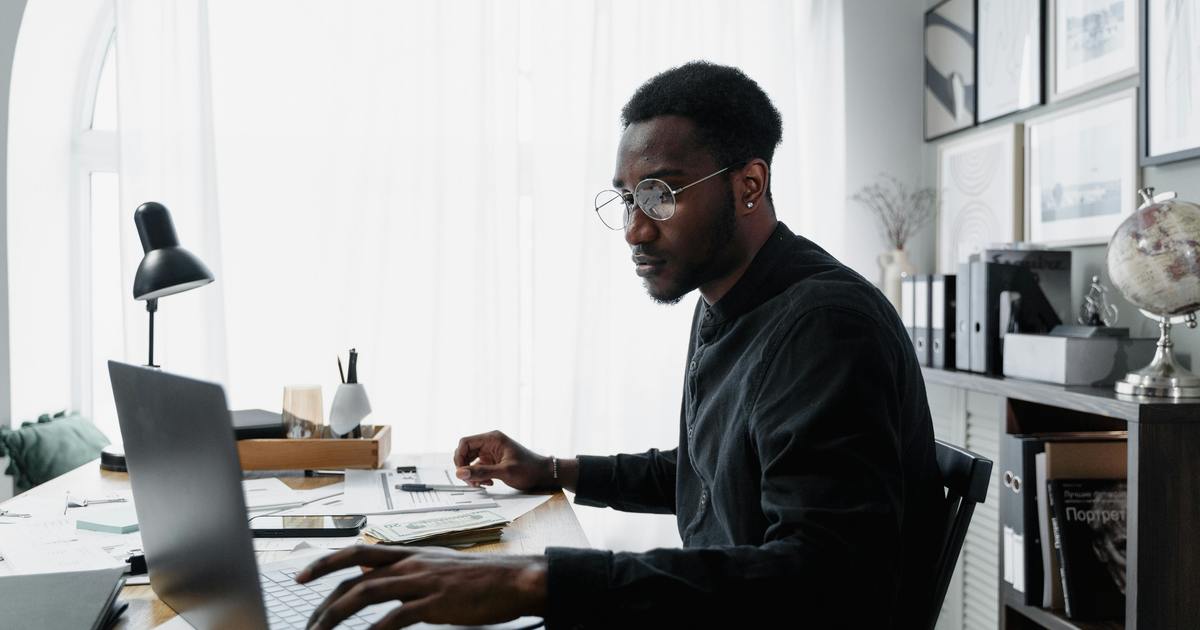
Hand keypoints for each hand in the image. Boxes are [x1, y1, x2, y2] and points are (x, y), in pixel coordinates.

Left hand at [296, 545, 545, 628]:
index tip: (302, 576)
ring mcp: (422, 582)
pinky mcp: (436, 603)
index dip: (326, 562)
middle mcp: (411, 564)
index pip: (357, 552)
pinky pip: (397, 617)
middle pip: (354, 575)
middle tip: (308, 622)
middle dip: (324, 599)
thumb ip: (406, 569)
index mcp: (410, 554)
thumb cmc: (481, 578)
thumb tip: (374, 572)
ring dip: (336, 615)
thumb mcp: (437, 565)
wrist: (515, 579)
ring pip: (366, 593)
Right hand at [453, 430, 551, 490]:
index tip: (461, 472)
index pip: (465, 442)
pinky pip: (478, 468)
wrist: (543, 474)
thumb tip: (460, 473)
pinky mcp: (493, 462)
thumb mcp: (505, 472)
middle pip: (465, 452)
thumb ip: (481, 472)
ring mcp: (490, 452)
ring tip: (481, 484)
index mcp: (492, 438)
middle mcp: (489, 443)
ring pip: (470, 461)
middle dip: (465, 468)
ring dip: (472, 474)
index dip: (459, 457)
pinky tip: (488, 483)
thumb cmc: (529, 469)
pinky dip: (479, 476)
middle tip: (471, 481)